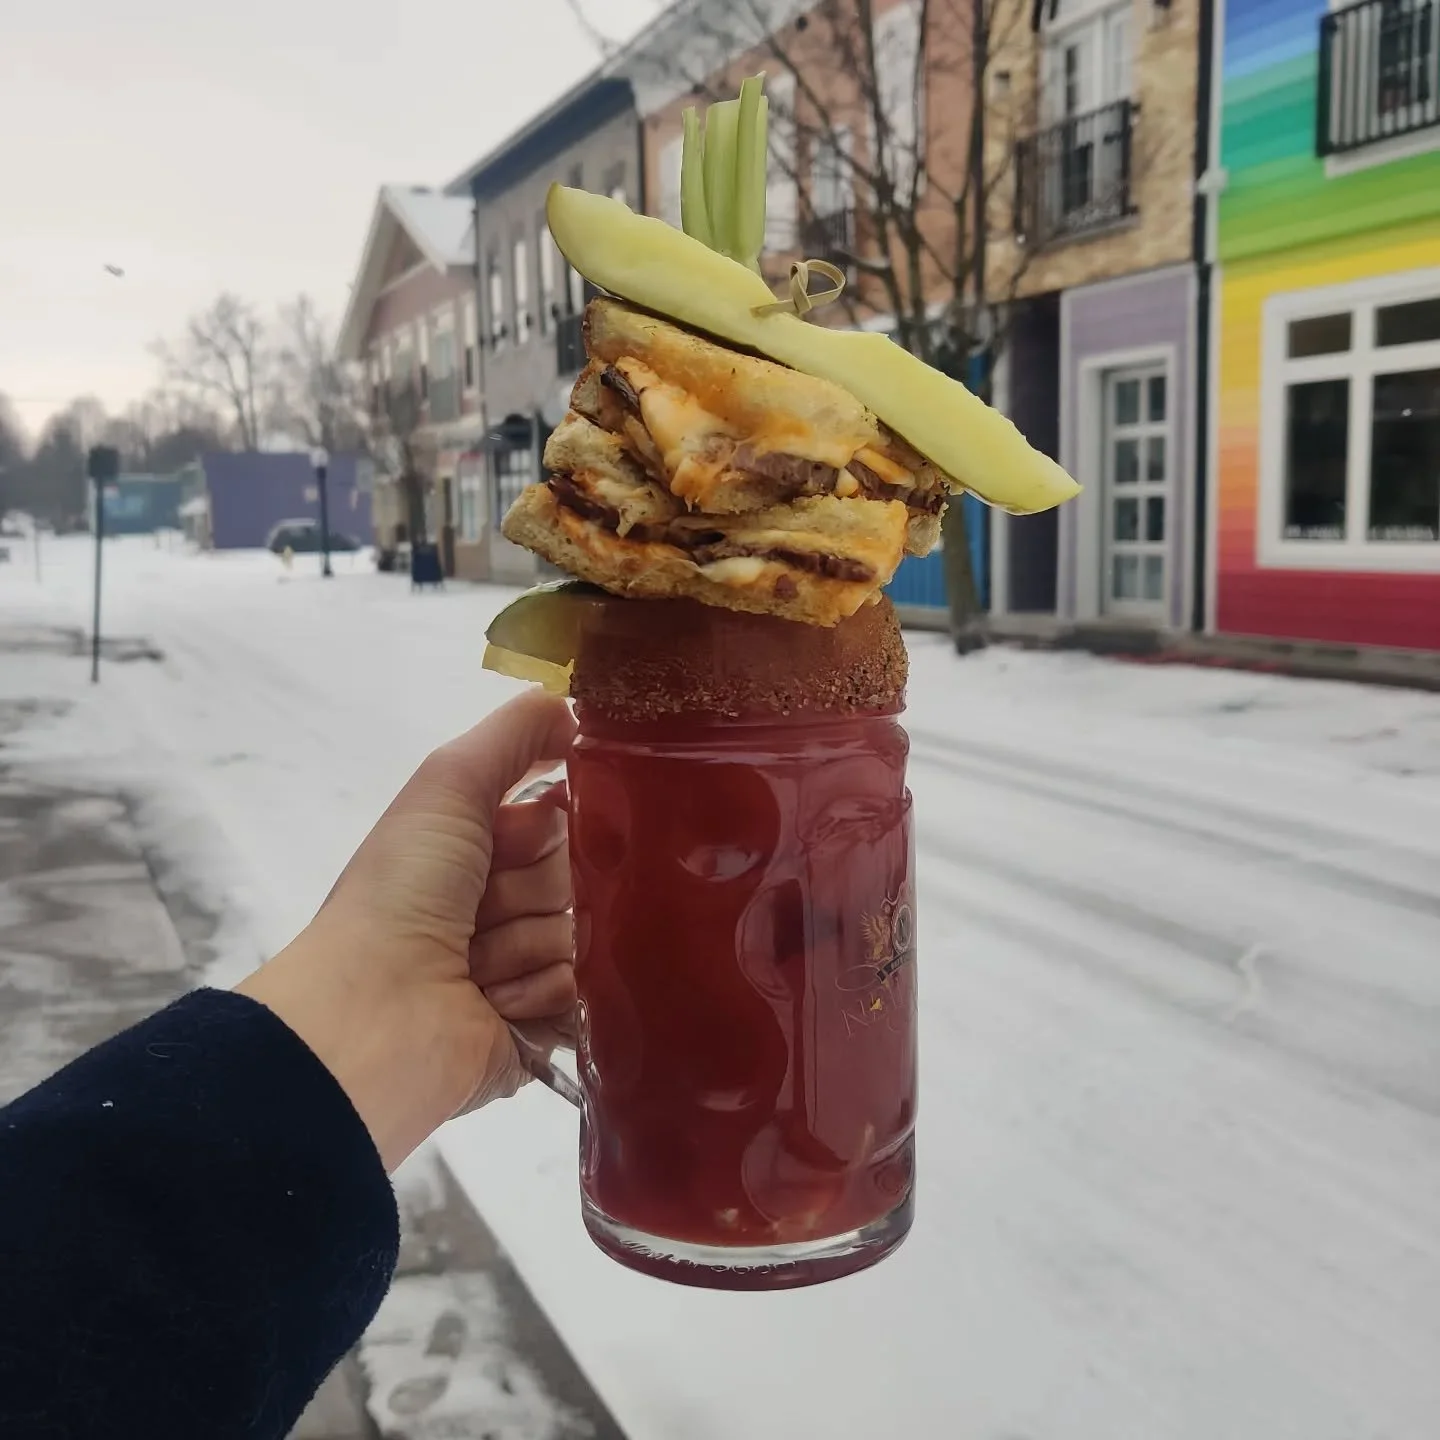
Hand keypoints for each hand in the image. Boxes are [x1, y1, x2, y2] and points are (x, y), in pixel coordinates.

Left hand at [237, 690, 576, 1171]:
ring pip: (582, 934)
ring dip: (525, 944)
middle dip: (531, 889)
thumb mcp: (448, 784)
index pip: (562, 820)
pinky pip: (582, 992)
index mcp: (479, 848)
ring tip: (474, 964)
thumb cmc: (402, 892)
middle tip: (481, 907)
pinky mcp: (540, 1027)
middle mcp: (502, 905)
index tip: (520, 833)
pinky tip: (492, 1001)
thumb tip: (575, 706)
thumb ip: (514, 734)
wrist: (371, 1012)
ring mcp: (521, 968)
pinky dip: (537, 993)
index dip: (546, 825)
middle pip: (577, 878)